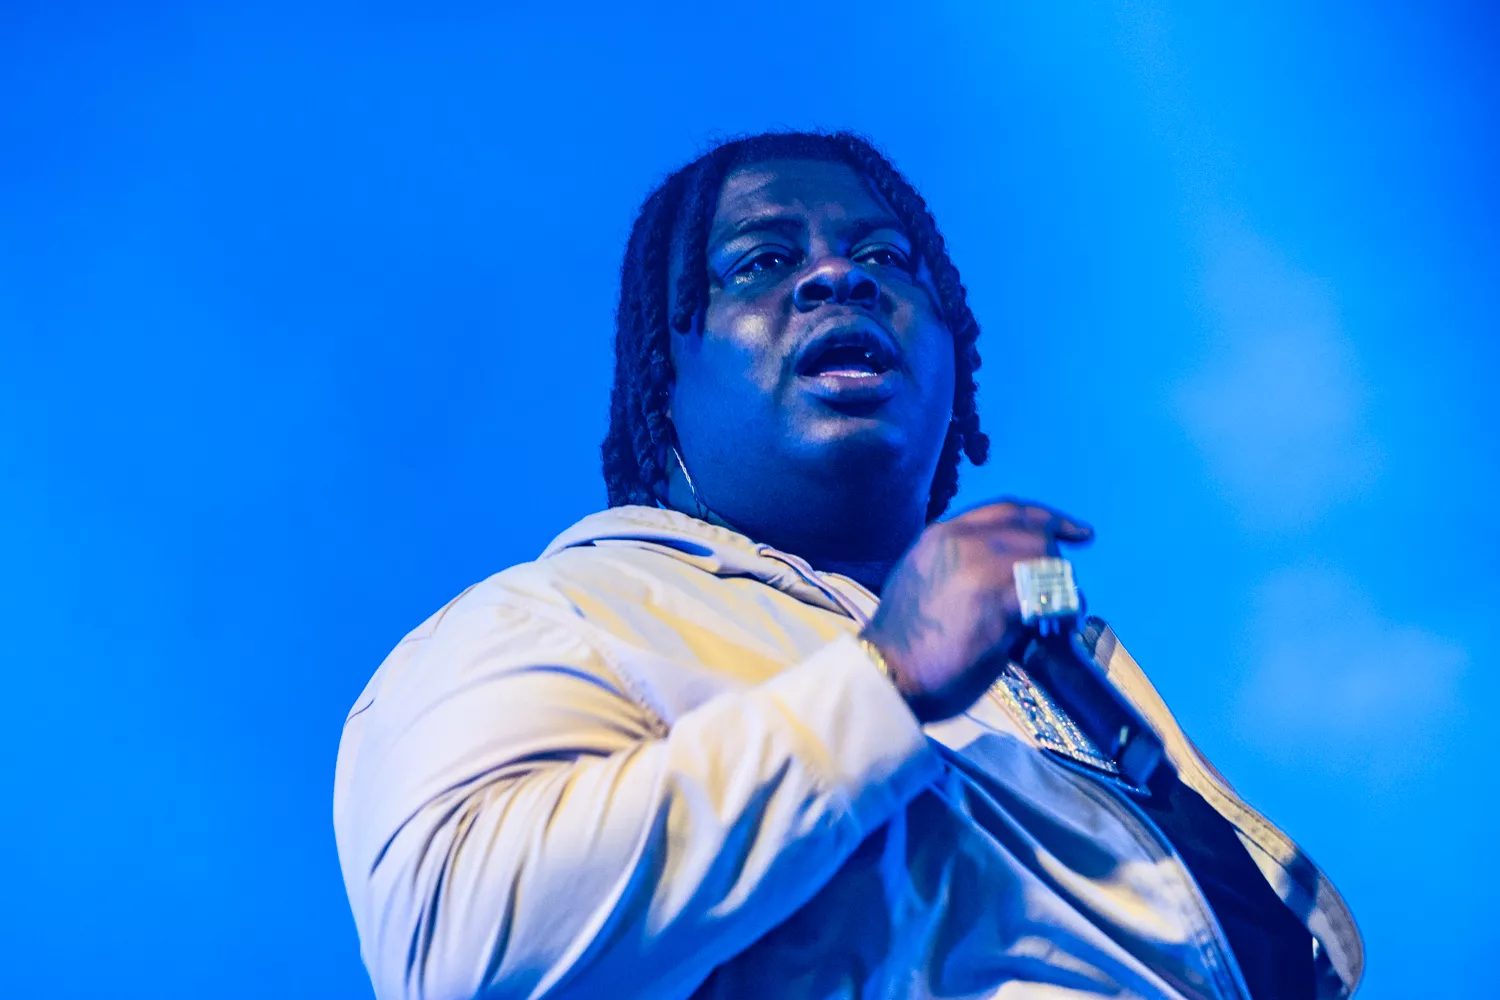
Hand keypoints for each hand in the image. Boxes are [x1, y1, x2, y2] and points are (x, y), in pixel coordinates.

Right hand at [861, 500, 1093, 723]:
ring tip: (1065, 615)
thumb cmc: (905, 640)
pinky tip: (1062, 627)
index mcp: (942, 534)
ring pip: (1045, 563)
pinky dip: (1064, 611)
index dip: (1049, 519)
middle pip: (1034, 536)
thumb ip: (960, 565)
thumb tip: (1008, 575)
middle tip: (1062, 595)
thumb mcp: (925, 580)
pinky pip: (1048, 597)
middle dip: (1057, 565)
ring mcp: (978, 569)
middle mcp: (961, 542)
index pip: (1007, 511)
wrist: (888, 672)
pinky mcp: (995, 603)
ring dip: (1064, 589)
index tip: (1078, 533)